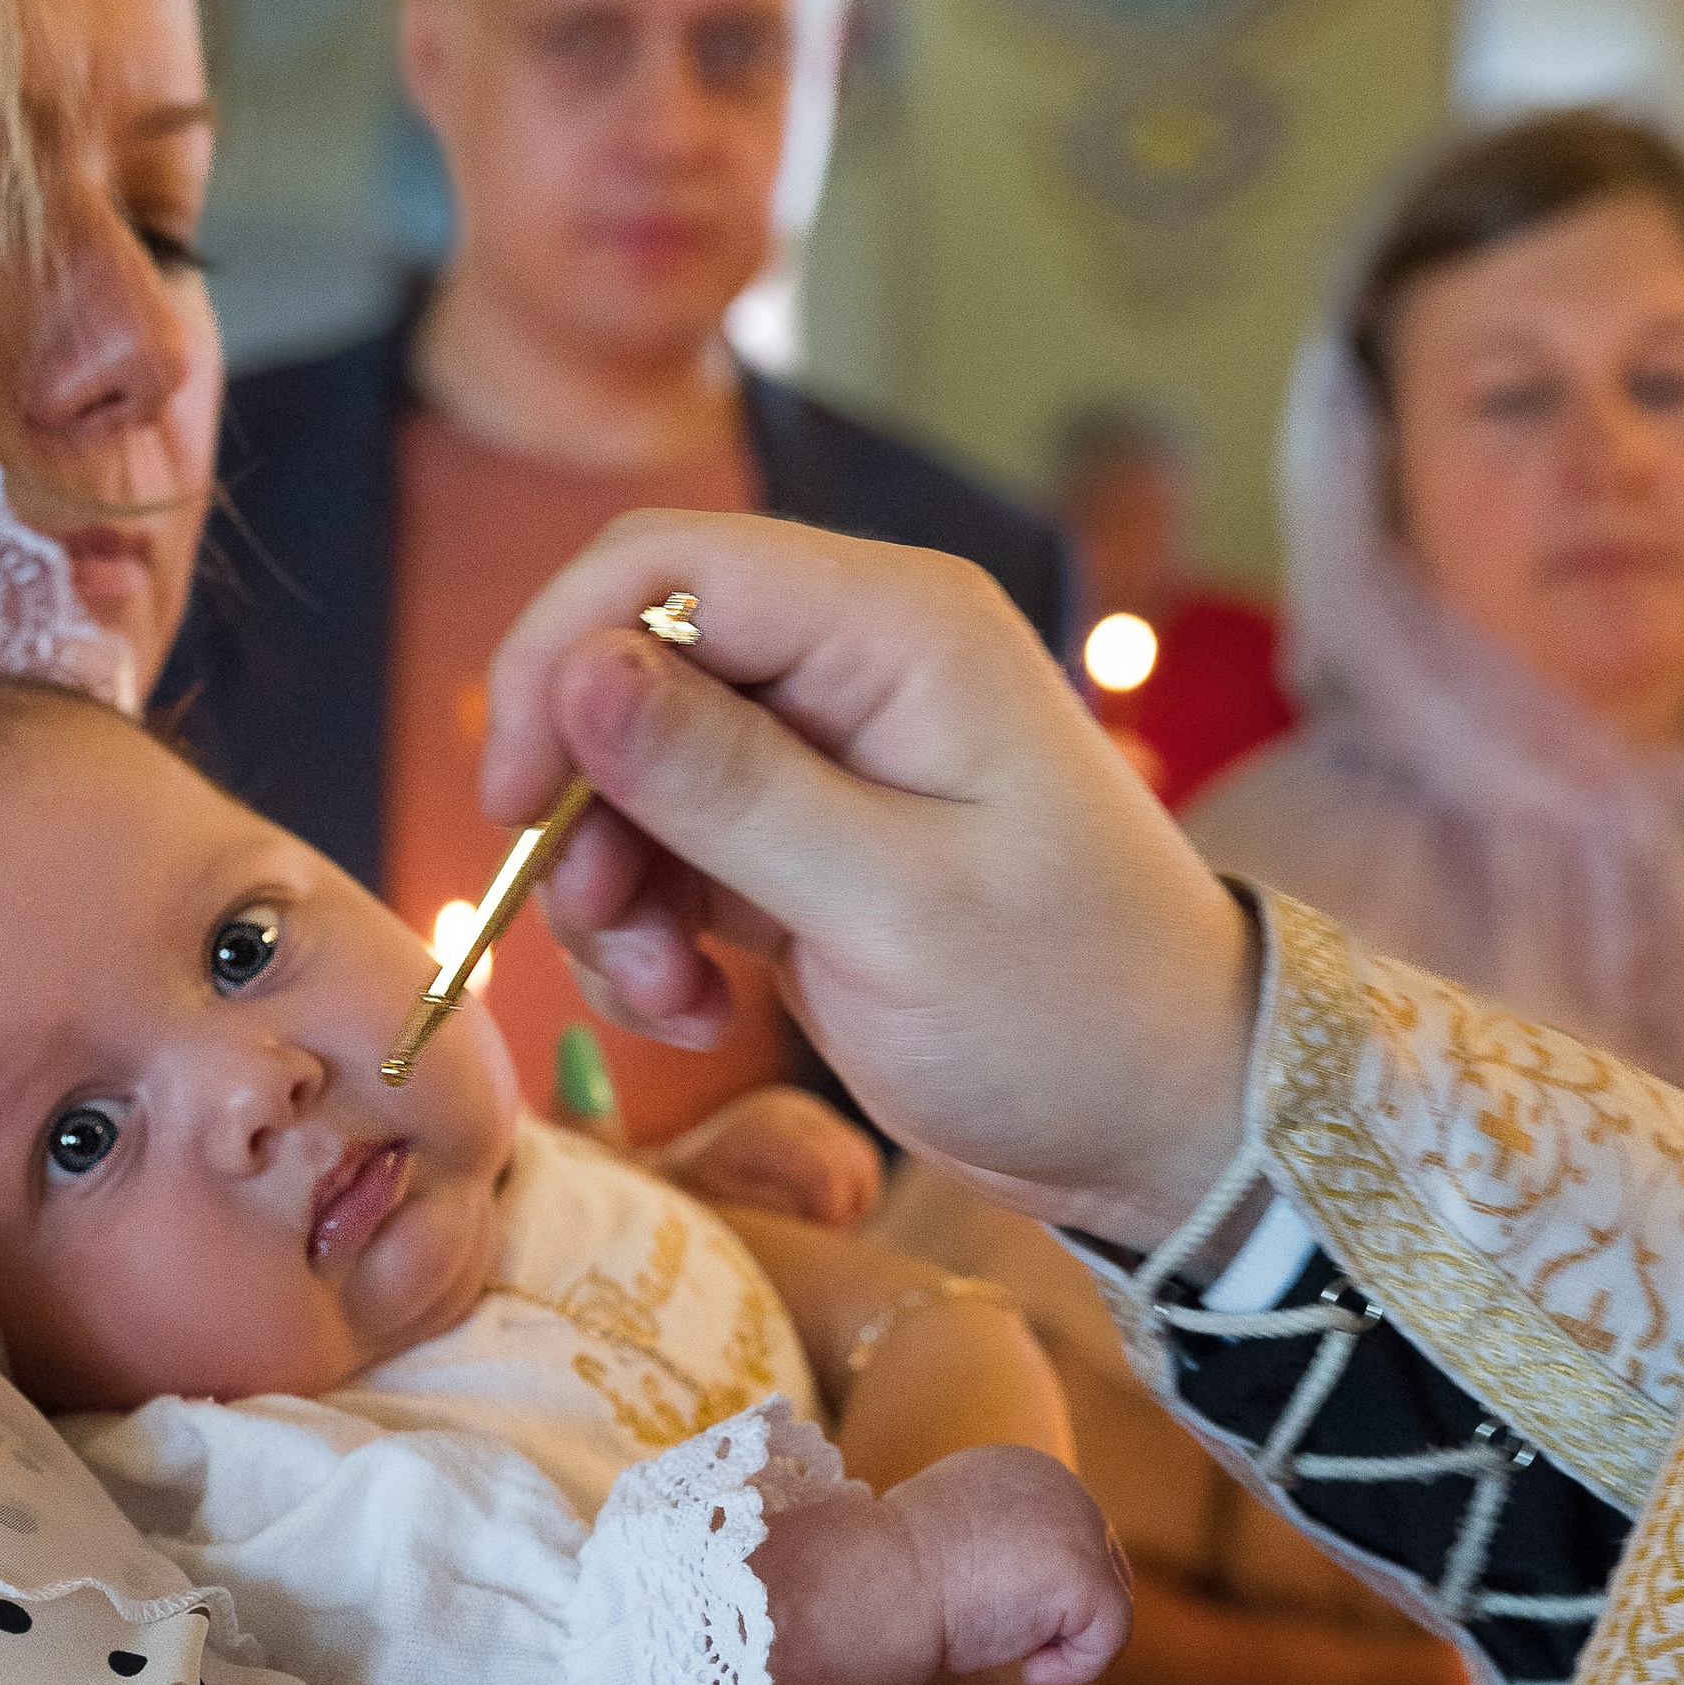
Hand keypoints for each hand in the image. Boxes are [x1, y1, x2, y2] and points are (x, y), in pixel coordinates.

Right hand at [483, 515, 1256, 1244]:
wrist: (1167, 1119)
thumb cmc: (1070, 1008)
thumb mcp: (891, 906)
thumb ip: (725, 784)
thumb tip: (576, 670)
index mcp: (895, 626)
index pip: (664, 565)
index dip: (560, 661)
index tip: (515, 802)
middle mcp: (853, 663)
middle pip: (627, 664)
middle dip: (581, 798)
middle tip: (596, 925)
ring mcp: (824, 753)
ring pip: (628, 770)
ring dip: (610, 887)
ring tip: (667, 999)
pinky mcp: (799, 841)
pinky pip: (667, 849)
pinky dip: (650, 929)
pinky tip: (696, 1009)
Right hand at [758, 1444, 1132, 1684]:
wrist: (877, 1584)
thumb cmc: (894, 1576)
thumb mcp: (952, 1538)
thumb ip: (996, 1540)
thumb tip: (1026, 1584)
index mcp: (1022, 1468)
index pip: (1066, 1537)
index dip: (1035, 1590)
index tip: (981, 1608)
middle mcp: (1060, 1482)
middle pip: (1101, 1566)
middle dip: (1060, 1614)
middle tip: (1001, 1635)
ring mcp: (1078, 1523)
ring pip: (1108, 1605)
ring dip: (1064, 1641)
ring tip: (1011, 1650)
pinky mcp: (1086, 1571)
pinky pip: (1111, 1636)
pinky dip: (1076, 1667)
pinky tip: (1028, 1669)